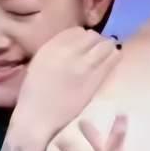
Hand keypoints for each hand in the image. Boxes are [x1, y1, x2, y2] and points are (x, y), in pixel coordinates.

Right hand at [12, 27, 120, 142]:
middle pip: (93, 36)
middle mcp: (67, 51)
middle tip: (98, 52)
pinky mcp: (94, 79)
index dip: (84, 38)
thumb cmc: (35, 95)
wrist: (37, 119)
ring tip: (107, 56)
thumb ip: (57, 50)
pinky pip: (111, 60)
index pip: (76, 31)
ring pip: (105, 45)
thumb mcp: (40, 63)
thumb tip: (78, 44)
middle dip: (97, 42)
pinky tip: (112, 62)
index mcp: (51, 47)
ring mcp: (82, 65)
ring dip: (108, 48)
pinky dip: (114, 58)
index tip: (85, 46)